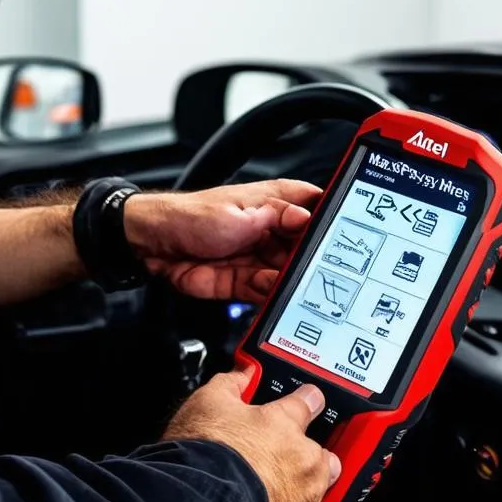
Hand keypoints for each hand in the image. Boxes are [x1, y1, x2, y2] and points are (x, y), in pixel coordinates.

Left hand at [123, 180, 320, 302]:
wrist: (152, 244)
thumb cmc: (189, 216)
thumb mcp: (237, 212)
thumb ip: (275, 218)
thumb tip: (309, 218)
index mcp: (273, 204)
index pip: (315, 208)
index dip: (333, 220)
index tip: (348, 235)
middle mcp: (271, 232)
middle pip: (308, 248)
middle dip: (316, 260)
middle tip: (323, 270)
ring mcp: (258, 258)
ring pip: (289, 275)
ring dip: (294, 282)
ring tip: (297, 284)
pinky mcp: (244, 282)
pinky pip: (267, 294)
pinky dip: (272, 297)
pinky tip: (274, 294)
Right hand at [164, 370, 340, 501]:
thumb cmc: (203, 457)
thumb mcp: (207, 403)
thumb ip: (230, 384)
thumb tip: (242, 374)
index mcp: (286, 426)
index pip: (309, 402)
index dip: (304, 400)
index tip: (303, 402)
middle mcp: (303, 465)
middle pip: (323, 455)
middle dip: (307, 454)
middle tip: (276, 453)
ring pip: (313, 494)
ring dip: (294, 490)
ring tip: (261, 489)